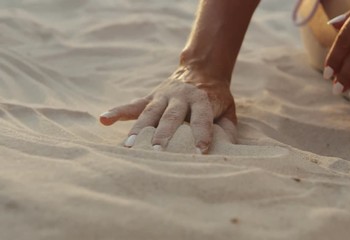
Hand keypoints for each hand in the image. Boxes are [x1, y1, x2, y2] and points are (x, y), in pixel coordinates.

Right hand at [99, 66, 236, 153]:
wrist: (202, 69)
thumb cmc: (216, 96)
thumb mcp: (228, 109)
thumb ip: (227, 128)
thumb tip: (226, 151)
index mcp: (201, 99)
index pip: (201, 117)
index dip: (202, 133)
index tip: (200, 151)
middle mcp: (180, 96)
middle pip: (170, 117)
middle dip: (163, 135)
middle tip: (157, 152)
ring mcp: (162, 95)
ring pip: (149, 113)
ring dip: (139, 130)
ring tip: (130, 147)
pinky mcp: (151, 97)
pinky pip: (133, 105)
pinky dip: (118, 111)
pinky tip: (104, 119)